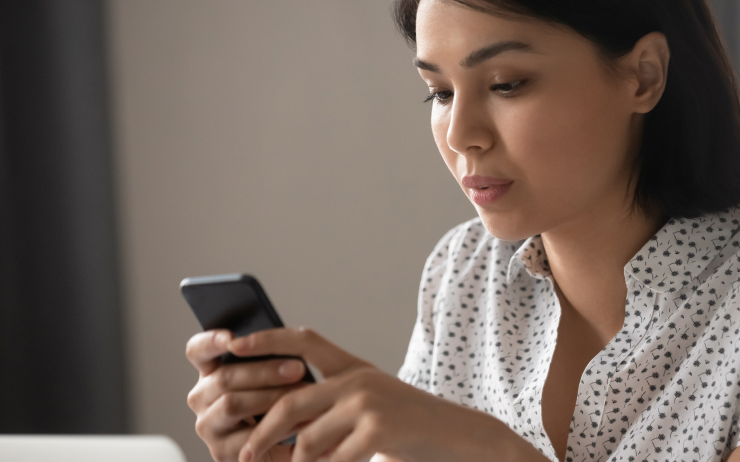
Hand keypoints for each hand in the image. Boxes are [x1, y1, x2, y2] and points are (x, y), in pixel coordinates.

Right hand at [185, 329, 310, 461]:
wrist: (283, 443)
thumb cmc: (277, 401)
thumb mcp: (270, 376)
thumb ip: (268, 358)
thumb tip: (286, 340)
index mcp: (210, 372)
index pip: (198, 351)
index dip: (211, 341)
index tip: (232, 338)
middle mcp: (202, 397)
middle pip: (224, 378)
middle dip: (264, 371)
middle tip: (298, 368)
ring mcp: (207, 425)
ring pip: (232, 404)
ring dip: (270, 396)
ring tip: (303, 393)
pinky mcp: (220, 450)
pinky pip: (246, 435)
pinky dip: (276, 426)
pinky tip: (298, 420)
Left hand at [231, 327, 546, 461]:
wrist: (457, 437)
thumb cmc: (408, 426)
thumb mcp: (370, 402)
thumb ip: (332, 402)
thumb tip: (284, 420)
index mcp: (353, 366)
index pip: (303, 340)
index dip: (267, 338)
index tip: (233, 346)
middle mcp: (357, 378)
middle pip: (291, 400)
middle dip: (263, 431)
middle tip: (243, 455)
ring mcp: (367, 402)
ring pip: (307, 439)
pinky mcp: (378, 429)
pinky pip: (332, 460)